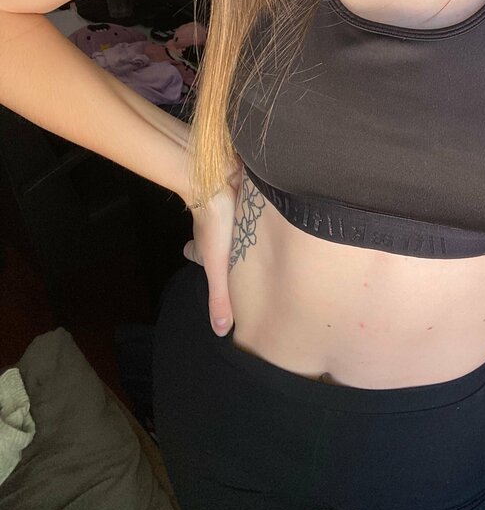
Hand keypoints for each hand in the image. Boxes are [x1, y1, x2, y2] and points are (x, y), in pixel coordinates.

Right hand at [183, 160, 242, 335]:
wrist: (221, 178)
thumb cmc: (215, 223)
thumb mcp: (218, 266)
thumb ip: (220, 297)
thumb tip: (221, 331)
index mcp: (204, 243)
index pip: (193, 252)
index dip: (194, 257)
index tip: (195, 258)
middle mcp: (212, 224)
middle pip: (210, 234)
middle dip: (221, 243)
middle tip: (233, 250)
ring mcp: (227, 207)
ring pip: (230, 218)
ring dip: (238, 225)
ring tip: (252, 235)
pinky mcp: (242, 192)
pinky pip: (245, 202)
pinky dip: (251, 207)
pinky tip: (265, 212)